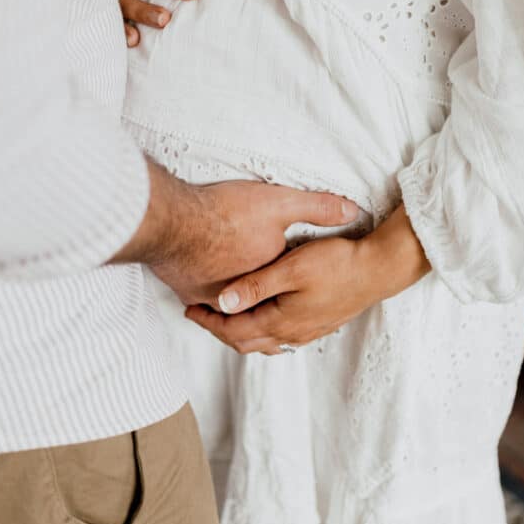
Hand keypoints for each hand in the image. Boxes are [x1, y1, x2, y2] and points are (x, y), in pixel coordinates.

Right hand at [112, 161, 360, 307]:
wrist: (172, 219)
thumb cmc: (224, 215)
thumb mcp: (279, 205)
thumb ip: (316, 209)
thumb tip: (350, 211)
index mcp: (263, 286)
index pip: (281, 299)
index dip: (293, 293)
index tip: (303, 289)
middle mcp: (234, 300)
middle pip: (252, 317)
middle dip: (262, 313)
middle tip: (272, 309)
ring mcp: (204, 296)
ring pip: (226, 310)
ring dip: (236, 308)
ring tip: (244, 302)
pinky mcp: (181, 286)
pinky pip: (201, 298)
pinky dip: (210, 295)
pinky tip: (210, 281)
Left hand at [185, 204, 430, 353]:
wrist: (378, 269)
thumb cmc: (336, 263)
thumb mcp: (291, 268)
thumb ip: (255, 286)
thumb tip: (222, 303)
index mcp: (281, 322)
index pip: (233, 331)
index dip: (208, 322)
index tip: (189, 307)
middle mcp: (292, 333)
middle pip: (245, 341)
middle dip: (219, 329)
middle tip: (200, 312)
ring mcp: (307, 331)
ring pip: (263, 342)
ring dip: (240, 331)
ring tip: (225, 314)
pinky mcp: (318, 323)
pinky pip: (280, 336)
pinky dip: (261, 329)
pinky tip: (262, 315)